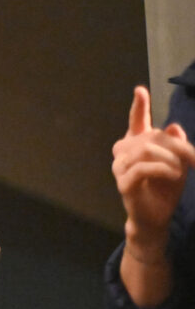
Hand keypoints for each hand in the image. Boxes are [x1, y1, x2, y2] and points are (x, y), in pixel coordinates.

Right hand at [112, 86, 194, 255]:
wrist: (156, 218)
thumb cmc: (165, 189)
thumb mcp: (178, 164)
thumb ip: (177, 146)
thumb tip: (174, 127)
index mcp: (136, 145)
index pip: (136, 121)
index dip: (139, 106)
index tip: (140, 90)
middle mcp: (124, 153)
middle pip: (151, 136)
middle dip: (176, 145)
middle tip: (194, 158)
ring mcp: (120, 167)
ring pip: (146, 150)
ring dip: (170, 159)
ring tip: (180, 171)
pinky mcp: (123, 183)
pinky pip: (143, 168)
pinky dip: (162, 169)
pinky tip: (173, 175)